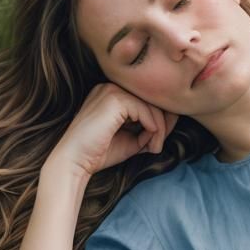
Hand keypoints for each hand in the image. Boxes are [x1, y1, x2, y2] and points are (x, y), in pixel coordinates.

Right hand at [49, 82, 179, 176]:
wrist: (75, 162)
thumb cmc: (100, 153)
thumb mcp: (132, 139)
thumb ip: (150, 128)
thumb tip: (175, 117)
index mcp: (112, 94)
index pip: (145, 100)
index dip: (159, 120)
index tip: (158, 141)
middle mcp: (111, 87)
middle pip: (150, 100)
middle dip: (161, 124)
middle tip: (157, 147)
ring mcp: (111, 90)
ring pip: (150, 105)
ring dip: (159, 129)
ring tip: (153, 148)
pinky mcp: (114, 99)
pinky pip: (145, 110)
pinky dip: (153, 127)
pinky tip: (148, 143)